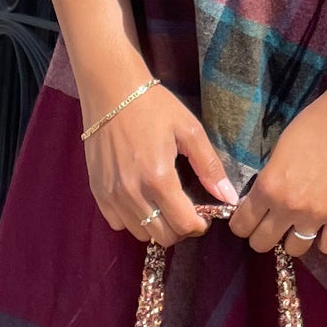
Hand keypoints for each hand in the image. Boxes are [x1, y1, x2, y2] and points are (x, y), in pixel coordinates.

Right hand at [85, 81, 236, 244]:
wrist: (110, 91)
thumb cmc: (153, 107)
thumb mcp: (189, 131)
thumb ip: (210, 167)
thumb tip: (229, 197)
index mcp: (158, 178)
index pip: (183, 224)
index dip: (199, 225)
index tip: (204, 216)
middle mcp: (132, 192)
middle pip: (162, 236)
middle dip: (180, 228)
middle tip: (186, 210)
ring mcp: (111, 193)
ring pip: (139, 233)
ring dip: (156, 225)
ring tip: (164, 204)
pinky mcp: (97, 190)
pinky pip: (117, 222)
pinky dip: (132, 219)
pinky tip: (141, 199)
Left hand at [231, 88, 326, 256]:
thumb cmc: (314, 123)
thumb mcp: (279, 150)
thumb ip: (269, 180)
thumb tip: (261, 201)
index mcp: (269, 186)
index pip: (242, 224)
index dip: (242, 224)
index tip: (249, 219)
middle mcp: (289, 206)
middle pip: (262, 243)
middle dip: (263, 234)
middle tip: (272, 223)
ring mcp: (317, 215)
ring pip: (294, 250)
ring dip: (293, 238)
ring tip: (299, 225)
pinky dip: (323, 240)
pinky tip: (323, 228)